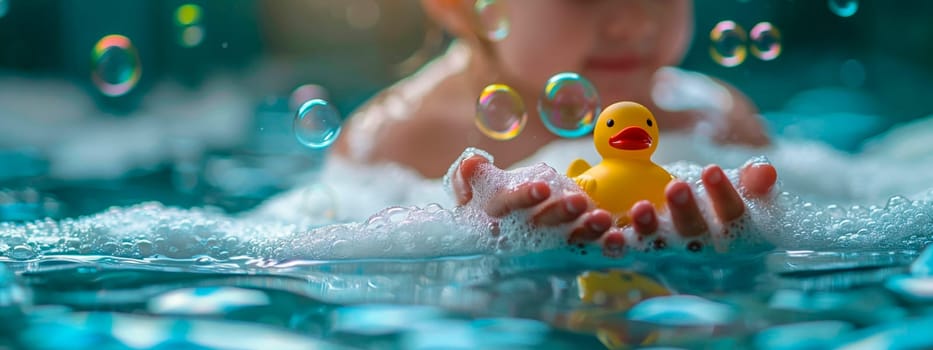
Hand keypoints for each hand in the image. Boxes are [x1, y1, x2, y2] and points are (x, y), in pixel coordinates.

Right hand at [451, 155, 613, 243]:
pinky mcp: (569, 243)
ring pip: (568, 237)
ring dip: (587, 230)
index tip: (541, 188)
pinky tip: (619, 238)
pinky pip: (587, 246)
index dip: (524, 197)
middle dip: (561, 214)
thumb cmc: (480, 197)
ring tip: (605, 219)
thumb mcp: (469, 183)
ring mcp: (547, 240)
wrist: (489, 223)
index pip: (509, 205)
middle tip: (579, 202)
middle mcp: (522, 230)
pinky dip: (604, 245)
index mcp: (498, 212)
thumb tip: (472, 164)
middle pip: (542, 224)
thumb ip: (469, 174)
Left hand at [624, 162, 777, 250]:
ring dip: (650, 228)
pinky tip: (610, 230)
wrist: (692, 249)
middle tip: (676, 186)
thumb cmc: (721, 213)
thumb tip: (764, 171)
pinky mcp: (642, 262)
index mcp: (731, 233)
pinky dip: (618, 244)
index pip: (732, 215)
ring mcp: (672, 260)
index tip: (711, 169)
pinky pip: (628, 254)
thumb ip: (753, 182)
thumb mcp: (742, 197)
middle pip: (695, 233)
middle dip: (686, 211)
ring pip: (660, 246)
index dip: (723, 195)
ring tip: (641, 207)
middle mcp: (702, 251)